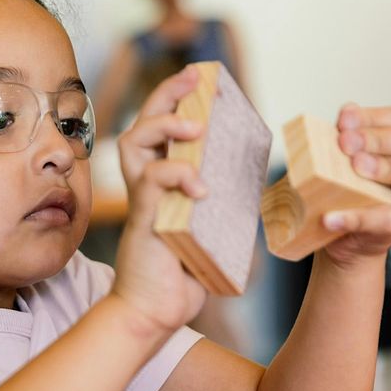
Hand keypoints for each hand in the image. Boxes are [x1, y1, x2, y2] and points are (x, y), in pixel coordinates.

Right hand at [110, 65, 209, 333]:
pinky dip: (178, 177)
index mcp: (162, 183)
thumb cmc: (180, 275)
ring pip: (135, 142)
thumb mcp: (210, 231)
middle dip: (167, 94)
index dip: (176, 100)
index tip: (200, 79)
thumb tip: (255, 189)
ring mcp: (142, 199)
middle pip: (143, 123)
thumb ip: (221, 207)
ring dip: (164, 125)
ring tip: (196, 127)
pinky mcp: (143, 218)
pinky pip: (152, 182)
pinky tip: (201, 189)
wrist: (155, 312)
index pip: (162, 130)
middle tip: (193, 77)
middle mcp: (146, 184)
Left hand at [322, 104, 390, 269]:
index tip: (343, 121)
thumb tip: (347, 111)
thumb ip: (344, 137)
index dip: (373, 117)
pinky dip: (357, 218)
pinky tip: (332, 217)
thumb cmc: (341, 189)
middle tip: (346, 144)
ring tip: (355, 169)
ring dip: (387, 167)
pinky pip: (387, 220)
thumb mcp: (338, 159)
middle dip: (380, 139)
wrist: (336, 234)